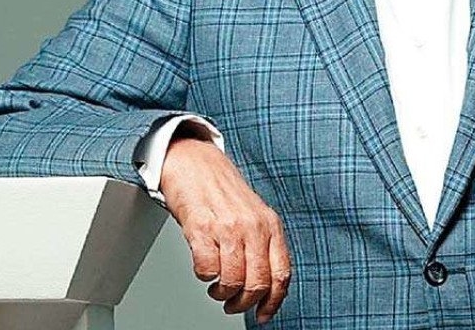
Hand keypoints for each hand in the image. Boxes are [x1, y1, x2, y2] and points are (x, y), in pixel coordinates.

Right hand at [159, 134, 291, 323]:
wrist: (193, 160)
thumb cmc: (221, 190)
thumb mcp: (253, 215)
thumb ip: (262, 245)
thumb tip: (265, 286)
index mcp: (270, 225)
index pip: (281, 274)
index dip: (274, 302)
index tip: (263, 314)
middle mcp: (253, 226)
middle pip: (258, 283)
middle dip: (244, 303)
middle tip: (233, 304)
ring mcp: (228, 227)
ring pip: (233, 280)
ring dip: (222, 293)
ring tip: (216, 287)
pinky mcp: (201, 228)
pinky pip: (206, 269)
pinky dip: (203, 276)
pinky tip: (204, 268)